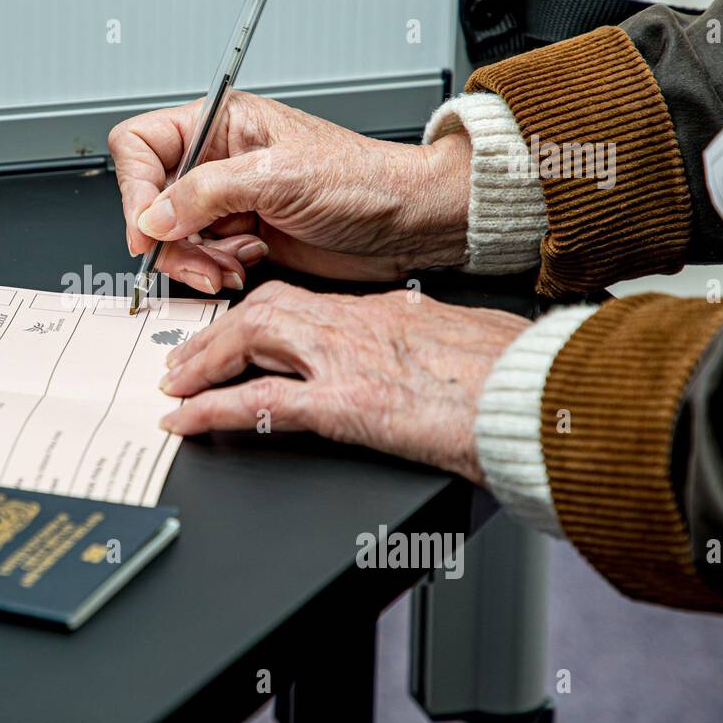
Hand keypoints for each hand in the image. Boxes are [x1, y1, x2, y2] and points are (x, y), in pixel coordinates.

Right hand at [108, 92, 471, 293]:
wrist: (407, 224)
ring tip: (233, 265)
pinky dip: (215, 272)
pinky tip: (247, 266)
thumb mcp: (279, 177)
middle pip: (150, 201)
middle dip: (171, 238)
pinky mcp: (240, 239)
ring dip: (195, 261)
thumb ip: (207, 192)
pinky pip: (200, 261)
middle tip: (200, 258)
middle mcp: (217, 161)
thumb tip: (153, 216)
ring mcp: (227, 204)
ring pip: (172, 238)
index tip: (147, 229)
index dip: (135, 188)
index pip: (141, 145)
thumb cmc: (364, 181)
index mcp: (220, 123)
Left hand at [157, 282, 529, 483]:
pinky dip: (216, 408)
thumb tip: (418, 362)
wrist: (545, 398)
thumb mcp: (468, 346)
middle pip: (265, 310)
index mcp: (388, 311)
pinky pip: (263, 401)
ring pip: (252, 338)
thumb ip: (428, 348)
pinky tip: (187, 421)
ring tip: (176, 386)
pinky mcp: (350, 402)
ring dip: (205, 361)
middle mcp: (360, 324)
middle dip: (217, 334)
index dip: (258, 317)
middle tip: (186, 359)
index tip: (237, 334)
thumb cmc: (520, 377)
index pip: (302, 302)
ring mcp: (350, 359)